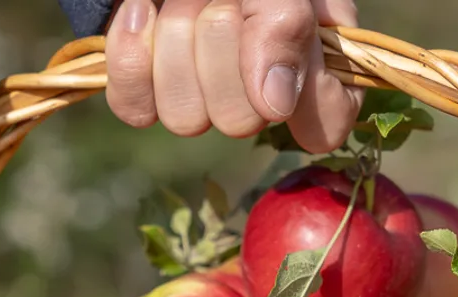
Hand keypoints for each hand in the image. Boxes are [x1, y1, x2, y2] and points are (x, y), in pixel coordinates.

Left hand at [104, 0, 362, 153]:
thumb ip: (286, 27)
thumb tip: (275, 106)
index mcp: (319, 68)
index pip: (324, 124)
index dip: (300, 84)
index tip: (279, 16)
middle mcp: (263, 97)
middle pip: (240, 121)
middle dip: (221, 42)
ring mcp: (203, 101)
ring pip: (185, 117)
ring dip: (177, 41)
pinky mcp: (147, 95)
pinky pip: (135, 109)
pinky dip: (133, 53)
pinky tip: (141, 10)